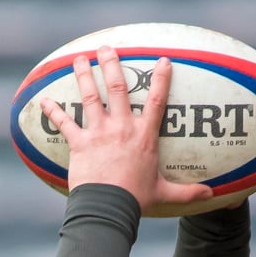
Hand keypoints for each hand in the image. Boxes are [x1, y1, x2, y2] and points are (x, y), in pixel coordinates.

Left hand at [38, 48, 214, 216]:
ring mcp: (99, 133)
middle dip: (112, 64)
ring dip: (84, 75)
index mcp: (144, 136)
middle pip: (118, 88)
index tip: (163, 61)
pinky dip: (53, 111)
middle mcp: (121, 128)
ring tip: (79, 59)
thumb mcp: (165, 193)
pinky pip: (64, 123)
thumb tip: (211, 196)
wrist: (108, 207)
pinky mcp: (79, 143)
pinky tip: (44, 100)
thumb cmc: (136, 200)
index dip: (161, 79)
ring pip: (91, 97)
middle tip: (106, 49)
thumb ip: (188, 192)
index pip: (156, 101)